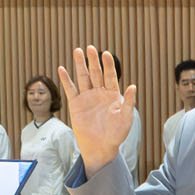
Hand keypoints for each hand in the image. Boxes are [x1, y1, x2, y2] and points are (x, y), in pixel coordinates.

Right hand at [56, 46, 136, 174]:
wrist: (100, 147)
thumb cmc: (116, 134)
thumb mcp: (126, 118)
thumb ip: (129, 102)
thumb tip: (133, 86)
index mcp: (112, 94)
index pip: (110, 76)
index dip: (108, 65)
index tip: (105, 54)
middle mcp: (99, 93)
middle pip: (96, 73)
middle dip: (93, 60)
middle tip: (90, 47)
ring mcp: (87, 97)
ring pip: (83, 77)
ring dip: (80, 64)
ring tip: (77, 51)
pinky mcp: (76, 104)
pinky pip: (70, 89)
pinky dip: (66, 79)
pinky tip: (62, 68)